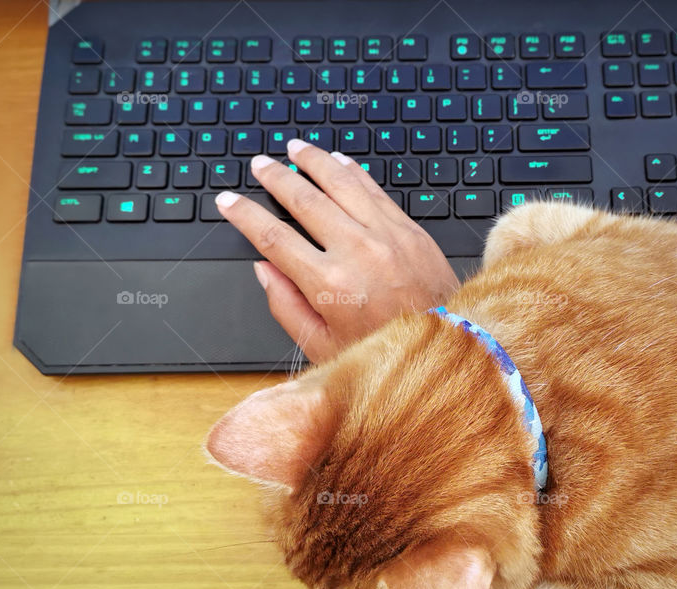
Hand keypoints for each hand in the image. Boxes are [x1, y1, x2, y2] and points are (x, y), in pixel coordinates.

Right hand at [214, 139, 459, 362]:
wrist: (448, 347)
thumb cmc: (385, 351)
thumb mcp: (322, 346)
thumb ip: (287, 307)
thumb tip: (265, 271)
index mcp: (328, 285)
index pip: (273, 238)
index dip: (246, 215)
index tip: (229, 201)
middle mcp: (356, 252)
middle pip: (304, 201)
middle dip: (276, 178)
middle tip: (260, 164)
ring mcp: (385, 236)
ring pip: (340, 184)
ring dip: (313, 162)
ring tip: (294, 149)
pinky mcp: (409, 229)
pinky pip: (374, 189)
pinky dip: (352, 170)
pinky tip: (337, 160)